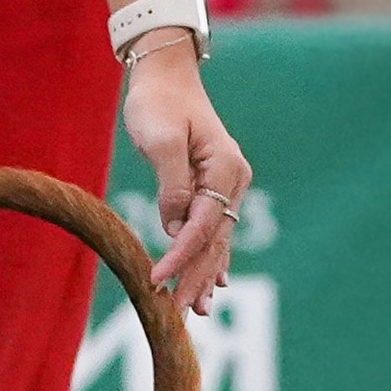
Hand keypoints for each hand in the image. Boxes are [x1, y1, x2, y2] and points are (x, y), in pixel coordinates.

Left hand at [120, 39, 250, 315]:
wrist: (164, 75)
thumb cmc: (158, 102)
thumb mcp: (159, 139)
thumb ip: (171, 184)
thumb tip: (174, 225)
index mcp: (226, 169)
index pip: (202, 225)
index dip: (180, 256)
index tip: (157, 281)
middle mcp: (233, 180)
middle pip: (214, 240)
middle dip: (195, 278)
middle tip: (176, 315)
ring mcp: (228, 184)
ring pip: (217, 240)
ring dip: (205, 275)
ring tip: (196, 311)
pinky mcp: (214, 186)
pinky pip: (214, 229)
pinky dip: (211, 257)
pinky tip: (215, 284)